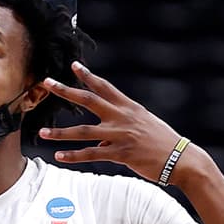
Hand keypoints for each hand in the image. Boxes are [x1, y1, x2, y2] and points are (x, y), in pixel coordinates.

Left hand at [38, 62, 204, 185]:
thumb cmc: (163, 142)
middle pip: (88, 99)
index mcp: (129, 107)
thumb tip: (104, 133)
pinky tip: (59, 156)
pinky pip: (91, 154)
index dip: (88, 75)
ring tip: (42, 133)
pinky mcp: (120, 153)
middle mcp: (122, 117)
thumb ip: (122, 123)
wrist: (181, 158)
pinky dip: (74, 156)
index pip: (105, 86)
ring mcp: (120, 135)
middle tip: (47, 83)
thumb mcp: (144, 124)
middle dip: (65, 90)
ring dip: (60, 133)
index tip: (74, 65)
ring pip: (83, 131)